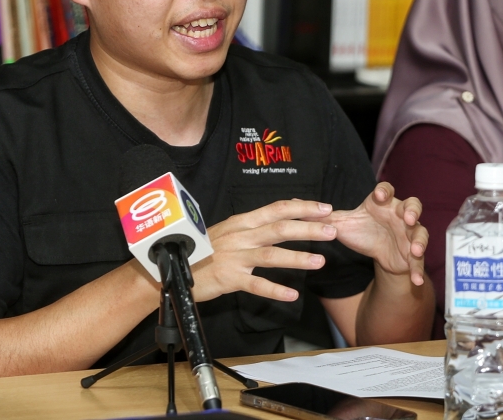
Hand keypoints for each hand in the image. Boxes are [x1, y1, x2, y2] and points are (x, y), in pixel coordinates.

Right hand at [190, 200, 336, 303]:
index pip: (277, 208)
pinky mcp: (228, 278)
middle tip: (332, 230)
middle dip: (308, 228)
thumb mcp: (227, 232)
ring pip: (271, 254)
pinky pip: (255, 285)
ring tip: (320, 261)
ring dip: (297, 257)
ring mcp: (234, 257)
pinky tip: (292, 295)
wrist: (170, 269)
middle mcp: (239, 236)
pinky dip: (275, 290)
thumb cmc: (202, 251)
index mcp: (241, 222)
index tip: (325, 208)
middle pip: (279, 228)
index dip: (302, 207)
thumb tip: (281, 219)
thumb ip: (252, 227)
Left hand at [315, 182, 427, 285]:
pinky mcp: (412, 255)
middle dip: (412, 211)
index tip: (378, 197)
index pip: (386, 190)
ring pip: (421, 232)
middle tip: (407, 218)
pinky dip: (418, 270)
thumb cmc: (363, 233)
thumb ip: (322, 216)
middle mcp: (399, 216)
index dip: (384, 192)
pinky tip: (416, 279)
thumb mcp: (342, 224)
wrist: (378, 255)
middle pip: (412, 206)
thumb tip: (293, 202)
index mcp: (382, 205)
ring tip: (414, 250)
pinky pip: (419, 262)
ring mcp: (409, 234)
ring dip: (420, 240)